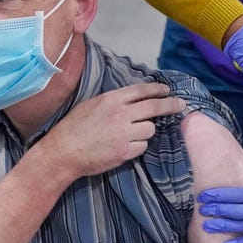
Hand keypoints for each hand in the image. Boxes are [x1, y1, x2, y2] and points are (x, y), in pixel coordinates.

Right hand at [41, 82, 185, 178]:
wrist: (63, 152)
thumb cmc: (73, 127)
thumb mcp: (92, 104)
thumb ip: (113, 101)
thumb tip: (133, 98)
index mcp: (112, 99)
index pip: (142, 90)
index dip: (158, 89)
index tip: (167, 91)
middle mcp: (121, 114)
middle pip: (155, 107)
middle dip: (171, 105)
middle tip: (180, 105)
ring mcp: (124, 133)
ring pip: (150, 129)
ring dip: (145, 131)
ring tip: (130, 134)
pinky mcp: (125, 151)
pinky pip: (143, 146)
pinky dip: (137, 146)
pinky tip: (125, 147)